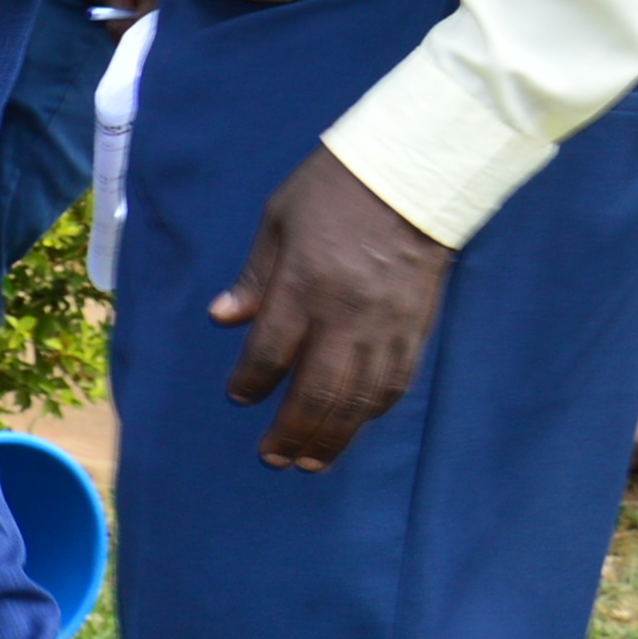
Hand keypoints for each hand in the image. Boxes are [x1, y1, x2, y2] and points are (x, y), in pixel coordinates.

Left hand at [214, 149, 454, 469]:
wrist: (413, 176)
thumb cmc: (334, 190)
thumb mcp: (277, 220)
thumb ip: (254, 277)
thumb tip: (222, 319)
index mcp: (305, 284)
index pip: (272, 350)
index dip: (252, 380)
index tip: (238, 398)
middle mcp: (347, 314)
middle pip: (318, 389)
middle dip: (292, 430)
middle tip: (272, 458)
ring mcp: (386, 325)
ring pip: (359, 397)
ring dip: (333, 435)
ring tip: (310, 462)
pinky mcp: (415, 328)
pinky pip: (394, 382)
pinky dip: (371, 411)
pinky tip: (354, 426)